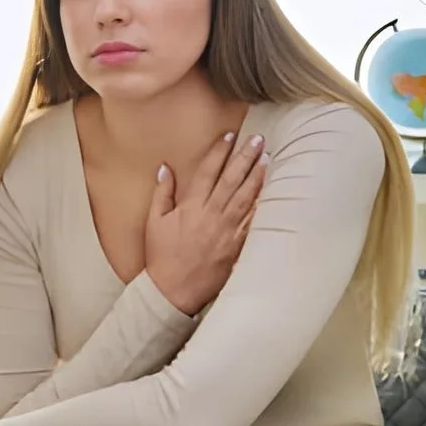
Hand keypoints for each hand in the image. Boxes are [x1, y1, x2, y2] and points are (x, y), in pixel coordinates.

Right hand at [144, 132, 267, 315]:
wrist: (173, 290)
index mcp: (190, 206)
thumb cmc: (162, 256)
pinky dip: (262, 207)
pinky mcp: (236, 246)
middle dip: (245, 157)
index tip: (230, 135)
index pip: (208, 171)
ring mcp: (226, 231)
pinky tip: (271, 193)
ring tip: (267, 158)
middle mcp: (210, 214)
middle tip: (258, 139)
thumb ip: (162, 193)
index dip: (219, 151)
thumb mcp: (154, 222)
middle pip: (231, 180)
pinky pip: (252, 223)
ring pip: (245, 198)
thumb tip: (165, 168)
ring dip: (257, 177)